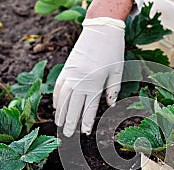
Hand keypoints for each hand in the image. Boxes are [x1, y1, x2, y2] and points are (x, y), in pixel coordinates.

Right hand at [53, 18, 124, 136]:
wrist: (101, 29)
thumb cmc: (113, 51)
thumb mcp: (117, 72)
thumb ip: (113, 91)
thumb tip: (110, 106)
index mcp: (96, 83)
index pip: (89, 108)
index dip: (86, 122)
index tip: (84, 133)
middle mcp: (81, 81)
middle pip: (73, 106)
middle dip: (70, 122)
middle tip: (67, 135)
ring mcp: (72, 74)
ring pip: (63, 98)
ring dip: (60, 112)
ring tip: (58, 124)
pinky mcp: (67, 68)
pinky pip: (59, 86)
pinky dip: (57, 97)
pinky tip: (56, 106)